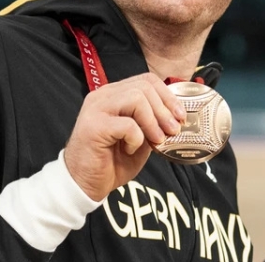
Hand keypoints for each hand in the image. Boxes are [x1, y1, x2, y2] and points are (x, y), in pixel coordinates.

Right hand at [63, 73, 186, 200]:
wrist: (84, 184)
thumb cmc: (110, 162)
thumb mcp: (139, 140)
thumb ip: (152, 124)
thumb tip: (176, 118)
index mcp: (113, 95)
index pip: (146, 80)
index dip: (167, 96)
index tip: (180, 116)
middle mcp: (102, 97)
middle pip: (143, 86)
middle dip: (164, 109)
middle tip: (173, 131)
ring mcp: (96, 109)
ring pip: (136, 98)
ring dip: (153, 121)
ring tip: (156, 140)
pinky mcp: (94, 126)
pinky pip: (127, 124)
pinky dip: (137, 138)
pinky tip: (131, 149)